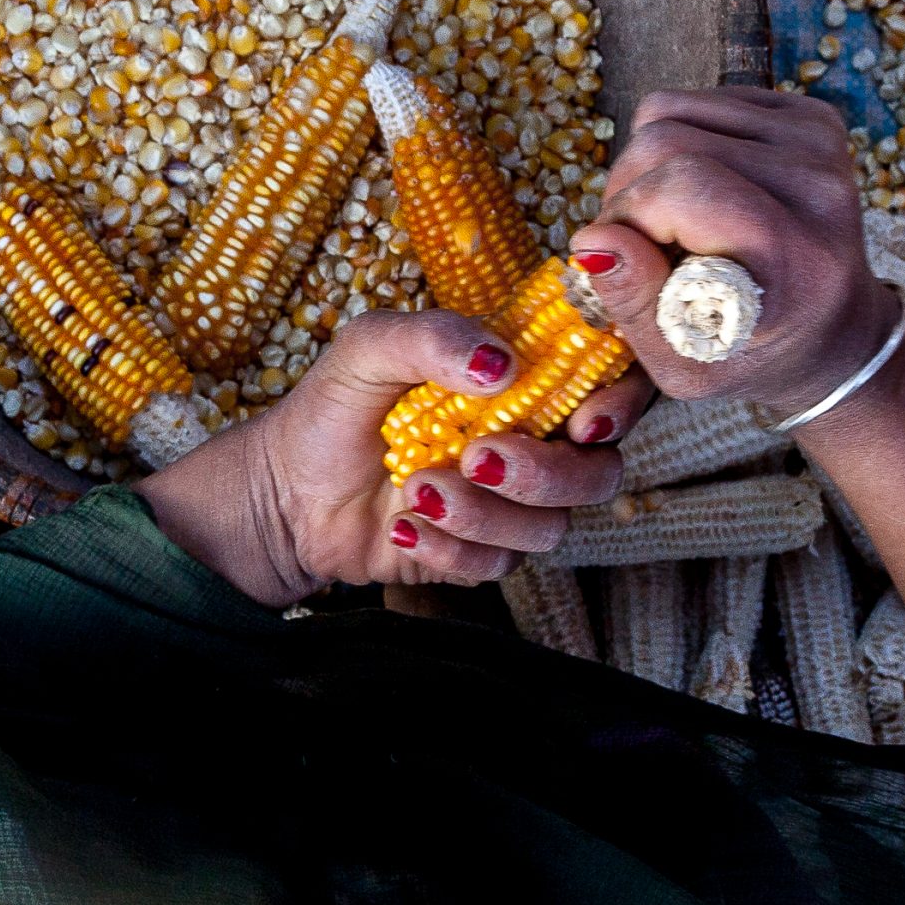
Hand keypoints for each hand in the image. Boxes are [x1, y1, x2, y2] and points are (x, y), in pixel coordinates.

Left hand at [135, 308, 639, 606]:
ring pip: (549, 527)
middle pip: (598, 472)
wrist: (283, 494)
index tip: (587, 418)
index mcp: (522, 383)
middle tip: (477, 456)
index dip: (622, 403)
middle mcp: (532, 445)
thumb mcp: (368, 350)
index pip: (609, 386)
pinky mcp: (481, 557)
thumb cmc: (333, 410)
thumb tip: (502, 364)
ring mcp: (509, 507)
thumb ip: (432, 337)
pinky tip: (403, 528)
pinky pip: (497, 567)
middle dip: (546, 472)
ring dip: (482, 513)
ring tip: (414, 488)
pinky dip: (447, 550)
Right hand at [571, 87, 901, 412]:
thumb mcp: (687, 364)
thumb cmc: (754, 353)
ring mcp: (821, 142)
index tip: (626, 259)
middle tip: (637, 242)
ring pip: (669, 112)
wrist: (833, 325)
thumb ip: (635, 305)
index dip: (629, 216)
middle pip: (668, 139)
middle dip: (627, 190)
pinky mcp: (811, 115)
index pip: (685, 187)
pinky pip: (695, 101)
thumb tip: (594, 240)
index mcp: (801, 260)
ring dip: (644, 167)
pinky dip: (674, 142)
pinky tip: (697, 191)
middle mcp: (822, 189)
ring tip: (666, 219)